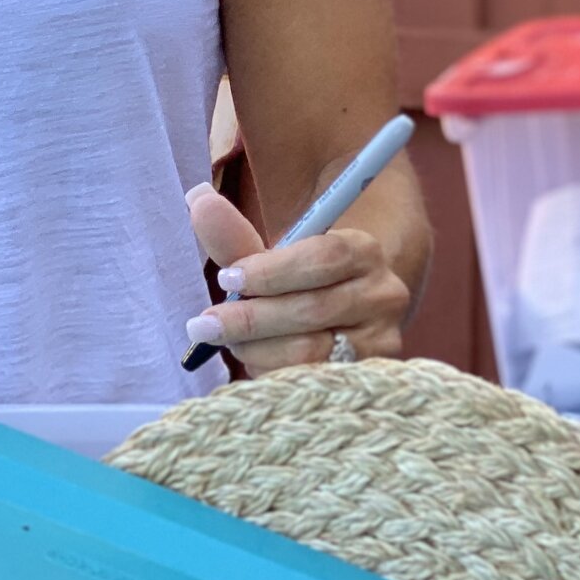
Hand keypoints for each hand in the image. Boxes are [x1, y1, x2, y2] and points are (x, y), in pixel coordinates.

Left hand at [182, 182, 408, 373]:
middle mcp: (382, 294)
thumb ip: (237, 237)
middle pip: (312, 309)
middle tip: (205, 324)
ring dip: (257, 348)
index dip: (271, 271)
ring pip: (310, 352)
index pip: (322, 257)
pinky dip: (272, 372)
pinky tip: (254, 361)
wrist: (347, 318)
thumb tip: (197, 198)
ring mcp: (380, 341)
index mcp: (362, 250)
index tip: (227, 279)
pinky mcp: (366, 377)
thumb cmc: (303, 282)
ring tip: (228, 342)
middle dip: (250, 318)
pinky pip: (310, 381)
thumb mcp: (276, 257)